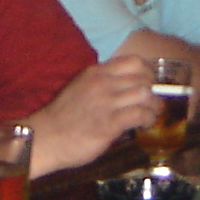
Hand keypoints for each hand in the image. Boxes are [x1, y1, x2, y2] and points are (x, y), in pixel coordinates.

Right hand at [27, 54, 161, 177]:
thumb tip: (128, 86)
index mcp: (95, 72)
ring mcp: (106, 103)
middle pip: (143, 78)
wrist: (45, 137)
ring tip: (150, 115)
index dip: (147, 73)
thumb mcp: (80, 87)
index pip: (134, 61)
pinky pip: (140, 115)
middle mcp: (102, 83)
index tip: (149, 84)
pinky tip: (144, 125)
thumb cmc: (62, 116)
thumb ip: (102, 83)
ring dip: (153, 106)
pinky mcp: (109, 123)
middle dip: (153, 91)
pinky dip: (148, 119)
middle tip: (152, 103)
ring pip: (145, 94)